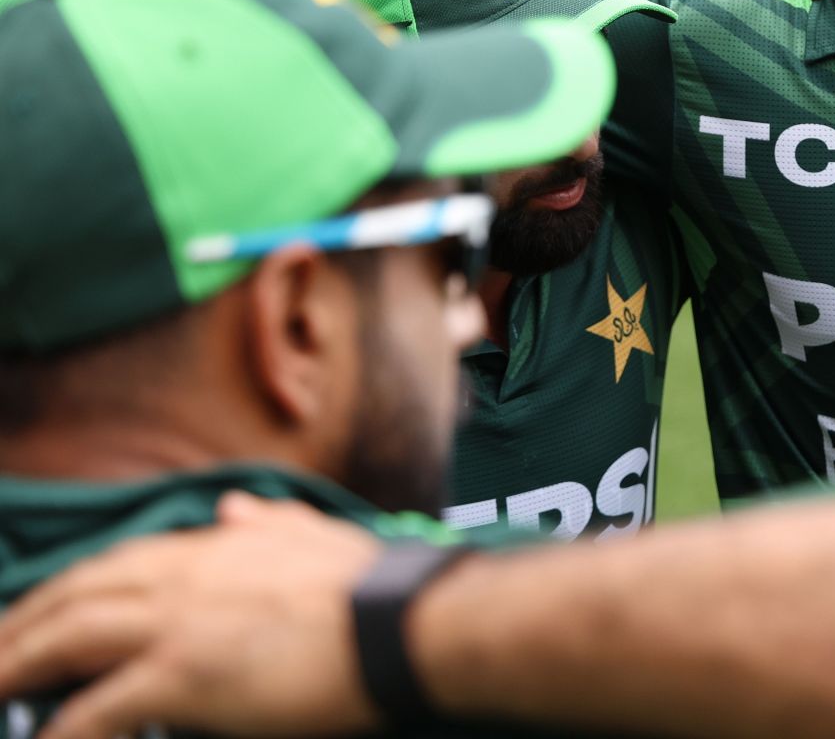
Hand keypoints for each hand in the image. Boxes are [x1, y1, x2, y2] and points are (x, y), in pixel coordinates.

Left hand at [0, 493, 384, 738]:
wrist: (406, 624)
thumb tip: (234, 507)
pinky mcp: (181, 676)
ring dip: (15, 665)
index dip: (72, 588)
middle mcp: (186, 576)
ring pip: (66, 638)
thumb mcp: (318, 538)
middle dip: (22, 624)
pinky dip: (59, 731)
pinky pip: (94, 711)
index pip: (121, 562)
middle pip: (77, 594)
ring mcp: (178, 624)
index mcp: (219, 545)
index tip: (43, 611)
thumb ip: (269, 523)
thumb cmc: (377, 589)